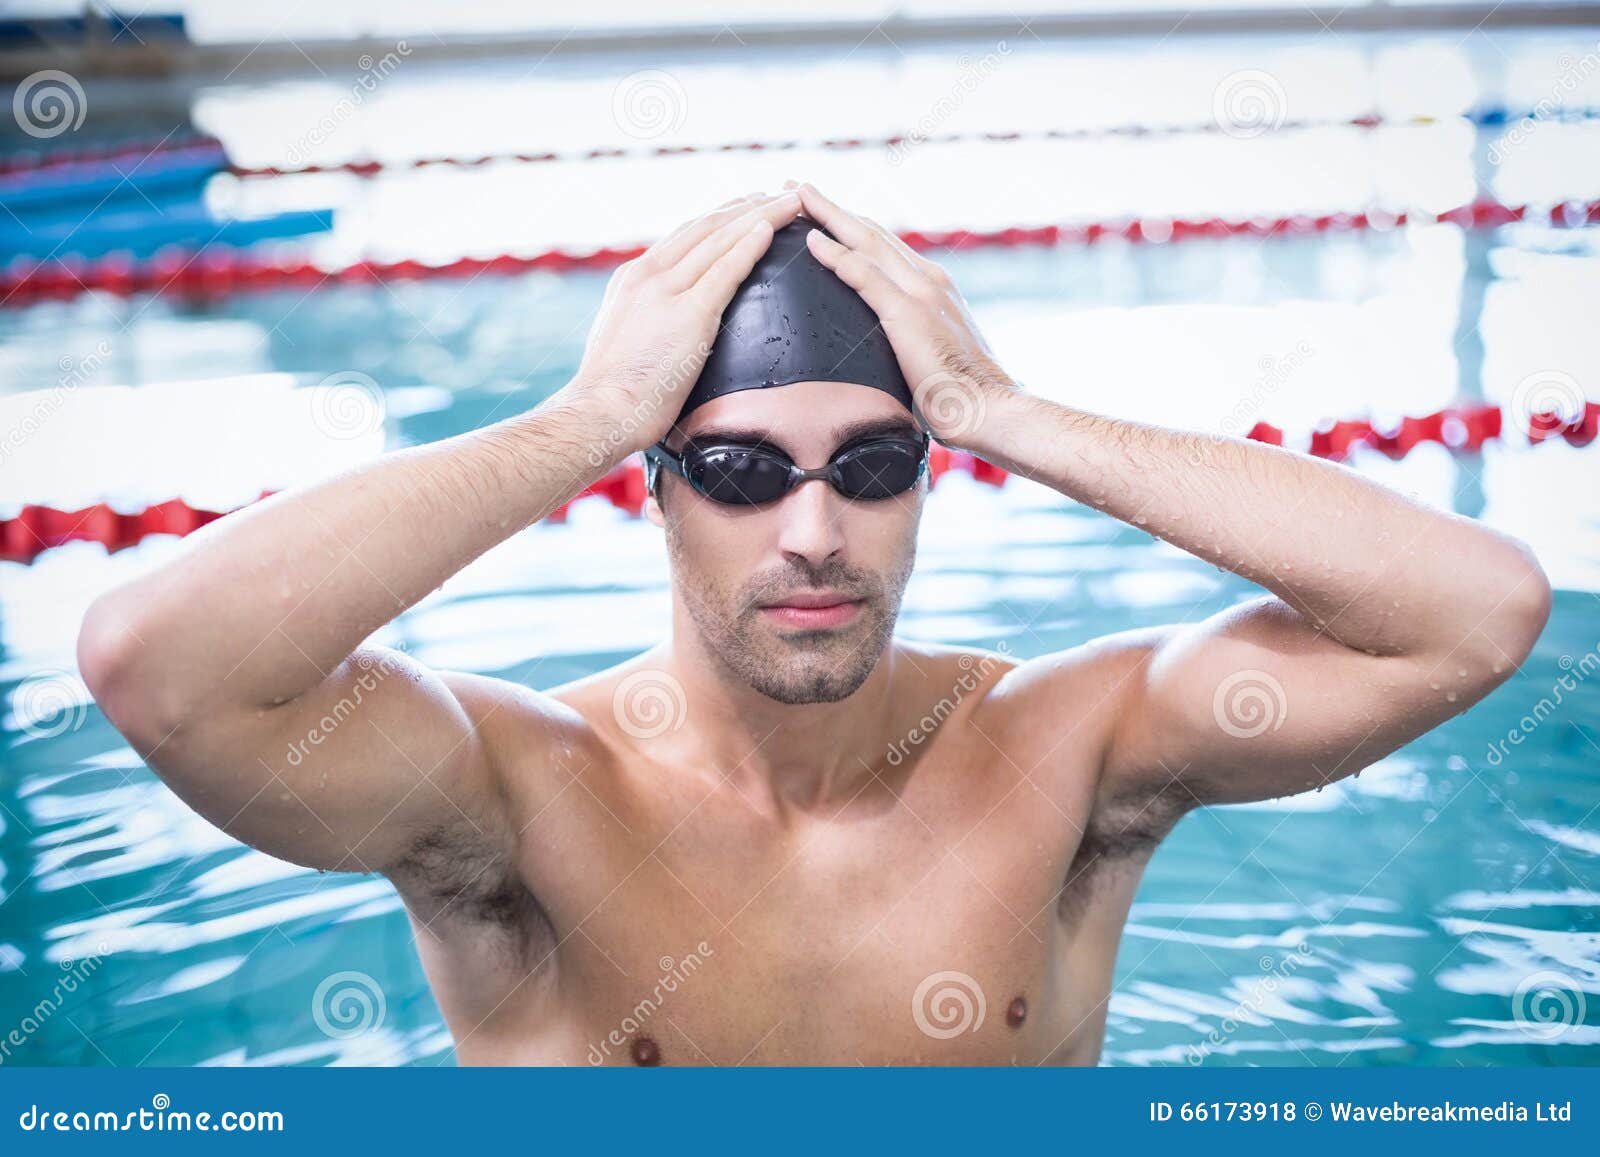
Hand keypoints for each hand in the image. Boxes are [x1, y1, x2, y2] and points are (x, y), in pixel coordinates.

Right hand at [565, 191, 802, 460]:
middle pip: (707, 227)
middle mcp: (649, 274)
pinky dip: (749, 246)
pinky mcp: (687, 314)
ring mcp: (667, 291)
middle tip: (781, 193)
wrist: (600, 411)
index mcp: (635, 277)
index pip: (686, 235)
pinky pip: (725, 271)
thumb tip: (669, 326)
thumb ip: (649, 319)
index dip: (722, 216)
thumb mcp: (627, 338)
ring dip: (760, 216)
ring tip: (791, 202)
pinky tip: (771, 230)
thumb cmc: (613, 392)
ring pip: (720, 239)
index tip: (749, 205)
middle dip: (748, 206)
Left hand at [792, 182, 1017, 450]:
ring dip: (828, 215)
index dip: (851, 226)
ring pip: (866, 241)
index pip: (884, 247)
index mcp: (933, 288)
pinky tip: (812, 240)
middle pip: (871, 233)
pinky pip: (864, 275)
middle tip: (796, 186)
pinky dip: (836, 255)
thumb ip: (911, 341)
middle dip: (832, 208)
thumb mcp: (931, 356)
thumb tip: (891, 353)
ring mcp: (920, 293)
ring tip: (796, 195)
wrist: (991, 410)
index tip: (822, 211)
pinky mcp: (909, 314)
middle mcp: (928, 279)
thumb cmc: (962, 397)